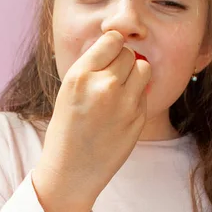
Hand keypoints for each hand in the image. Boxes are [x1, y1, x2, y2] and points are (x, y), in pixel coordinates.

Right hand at [33, 30, 151, 203]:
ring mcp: (124, 104)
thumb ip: (92, 67)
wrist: (71, 171)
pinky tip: (120, 112)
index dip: (112, 45)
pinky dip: (136, 98)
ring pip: (144, 69)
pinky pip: (145, 94)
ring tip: (120, 90)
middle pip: (129, 54)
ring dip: (135, 75)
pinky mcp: (138, 119)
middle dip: (122, 62)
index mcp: (80, 76)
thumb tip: (118, 45)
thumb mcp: (68, 90)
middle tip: (111, 78)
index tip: (108, 54)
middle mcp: (104, 86)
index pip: (112, 40)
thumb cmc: (66, 128)